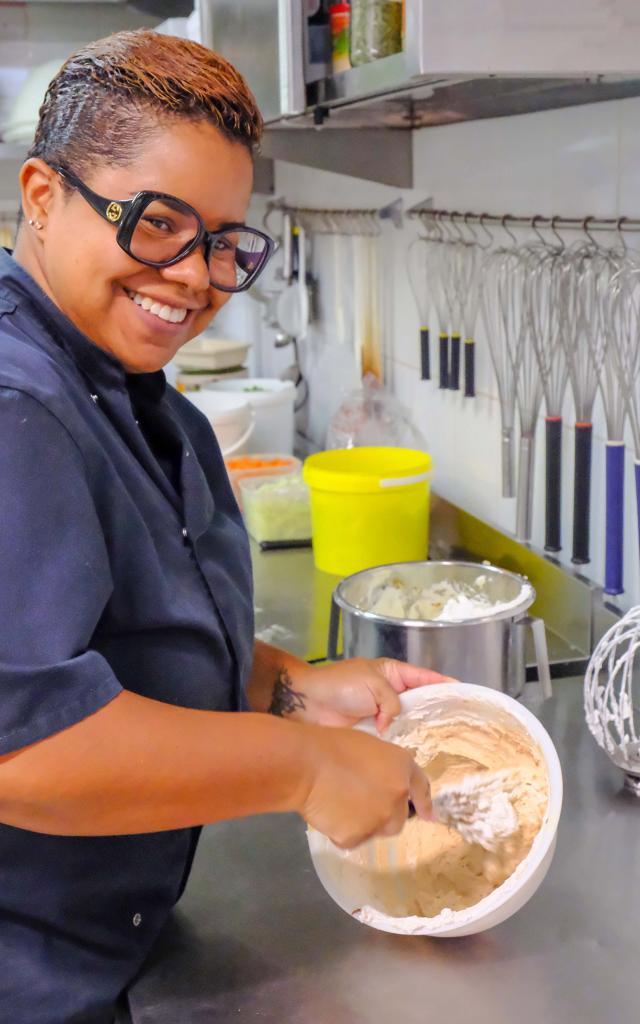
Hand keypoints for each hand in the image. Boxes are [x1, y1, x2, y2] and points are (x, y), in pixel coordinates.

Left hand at [282, 657, 451, 733]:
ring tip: (444, 743)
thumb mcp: (373, 684)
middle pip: (419, 702)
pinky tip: (417, 755)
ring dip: (420, 731)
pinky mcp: (372, 732)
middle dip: (436, 711)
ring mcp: (381, 714)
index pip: (424, 677)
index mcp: (392, 673)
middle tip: (459, 726)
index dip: (443, 684)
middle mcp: (390, 693)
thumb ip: (393, 702)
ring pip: (408, 722)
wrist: (308, 703)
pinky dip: (402, 744)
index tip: (463, 692)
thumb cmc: (340, 685)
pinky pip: (393, 737)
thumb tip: (392, 725)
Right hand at [296, 722, 431, 848]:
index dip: (424, 802)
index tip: (429, 816)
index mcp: (402, 767)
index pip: (421, 787)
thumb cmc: (333, 745)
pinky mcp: (357, 837)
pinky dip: (344, 830)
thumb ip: (385, 767)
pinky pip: (354, 838)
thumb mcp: (369, 747)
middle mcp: (397, 796)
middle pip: (399, 817)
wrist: (307, 764)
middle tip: (360, 801)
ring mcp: (379, 819)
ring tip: (341, 805)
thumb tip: (385, 784)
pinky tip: (329, 813)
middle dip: (385, 812)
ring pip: (378, 829)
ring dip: (367, 823)